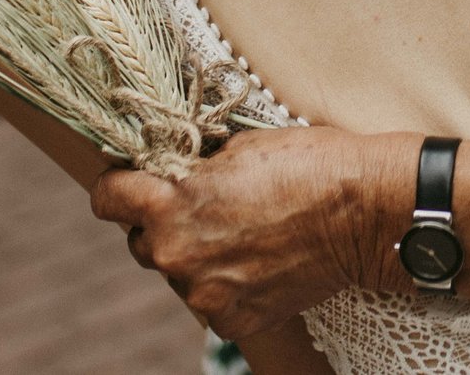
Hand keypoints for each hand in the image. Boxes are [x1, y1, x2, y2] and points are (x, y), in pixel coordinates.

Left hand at [92, 128, 407, 340]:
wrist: (362, 212)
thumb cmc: (304, 164)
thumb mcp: (235, 148)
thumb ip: (190, 169)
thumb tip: (168, 172)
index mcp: (169, 206)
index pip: (107, 199)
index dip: (119, 186)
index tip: (133, 183)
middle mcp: (176, 255)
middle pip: (141, 241)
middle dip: (164, 223)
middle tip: (205, 207)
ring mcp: (205, 294)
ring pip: (179, 273)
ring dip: (197, 256)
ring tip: (243, 235)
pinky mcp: (234, 321)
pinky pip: (212, 303)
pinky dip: (228, 286)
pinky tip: (259, 263)